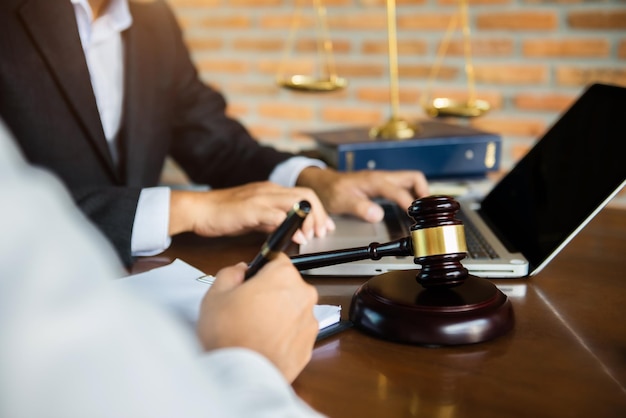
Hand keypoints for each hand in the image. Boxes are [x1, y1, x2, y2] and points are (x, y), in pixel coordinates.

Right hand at [168, 181, 334, 242]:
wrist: (199, 210)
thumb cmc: (223, 214)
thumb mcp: (254, 217)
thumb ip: (271, 221)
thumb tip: (289, 231)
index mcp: (270, 190)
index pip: (304, 194)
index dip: (318, 211)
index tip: (324, 226)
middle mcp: (269, 190)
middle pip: (306, 195)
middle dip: (319, 215)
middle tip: (322, 233)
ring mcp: (261, 198)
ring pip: (296, 201)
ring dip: (308, 219)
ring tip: (311, 236)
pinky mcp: (251, 209)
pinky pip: (276, 214)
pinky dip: (289, 225)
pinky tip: (293, 237)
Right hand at [196, 254, 318, 382]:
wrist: (239, 376)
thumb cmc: (228, 334)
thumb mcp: (215, 294)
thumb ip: (230, 273)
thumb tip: (240, 270)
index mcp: (283, 276)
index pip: (277, 260)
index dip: (262, 270)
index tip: (252, 280)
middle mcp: (303, 296)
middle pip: (287, 286)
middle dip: (271, 293)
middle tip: (247, 309)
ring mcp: (309, 322)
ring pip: (293, 310)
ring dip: (278, 315)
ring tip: (254, 330)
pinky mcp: (308, 346)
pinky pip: (295, 334)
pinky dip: (283, 336)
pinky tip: (264, 344)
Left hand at [297, 167, 428, 221]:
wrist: (323, 183)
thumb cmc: (331, 190)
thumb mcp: (342, 201)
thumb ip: (360, 208)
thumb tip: (377, 215)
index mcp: (375, 181)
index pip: (399, 191)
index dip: (410, 205)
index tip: (416, 218)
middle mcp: (382, 177)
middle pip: (413, 178)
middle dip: (424, 193)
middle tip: (427, 212)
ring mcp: (383, 180)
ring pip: (410, 181)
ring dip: (419, 194)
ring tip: (422, 212)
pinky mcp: (381, 185)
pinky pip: (402, 187)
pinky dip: (410, 196)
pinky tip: (409, 208)